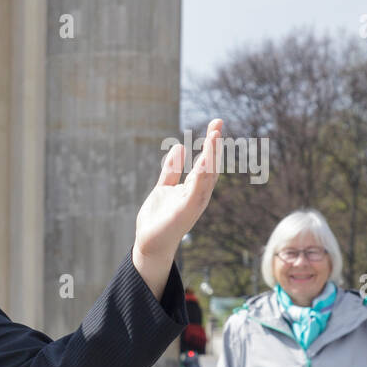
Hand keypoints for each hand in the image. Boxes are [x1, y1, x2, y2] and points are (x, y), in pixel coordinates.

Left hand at [133, 119, 222, 298]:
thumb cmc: (158, 219)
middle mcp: (198, 194)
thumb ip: (171, 170)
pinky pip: (197, 190)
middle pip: (211, 165)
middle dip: (214, 145)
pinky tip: (205, 160)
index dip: (211, 144)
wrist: (149, 244)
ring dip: (212, 156)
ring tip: (214, 135)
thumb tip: (180, 147)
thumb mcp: (164, 187)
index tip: (215, 124)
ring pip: (207, 175)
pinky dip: (203, 176)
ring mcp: (194, 202)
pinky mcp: (186, 211)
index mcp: (193, 188)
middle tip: (217, 123)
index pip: (206, 162)